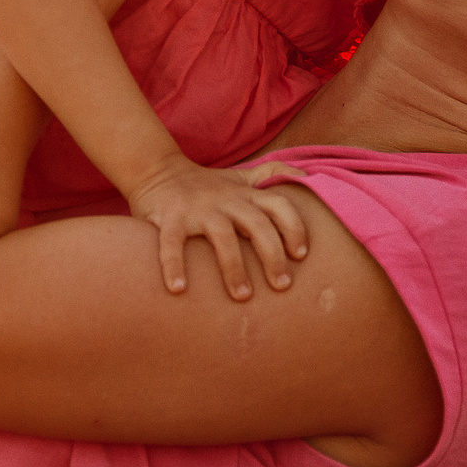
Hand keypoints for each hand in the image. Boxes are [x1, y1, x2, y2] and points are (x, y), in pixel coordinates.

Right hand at [126, 157, 311, 300]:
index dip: (294, 228)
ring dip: (233, 267)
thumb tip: (309, 176)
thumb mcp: (241, 174)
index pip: (279, 205)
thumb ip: (272, 174)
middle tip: (282, 285)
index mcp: (246, 194)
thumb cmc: (207, 183)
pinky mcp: (170, 217)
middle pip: (257, 224)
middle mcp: (226, 200)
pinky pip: (172, 243)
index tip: (301, 255)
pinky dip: (174, 265)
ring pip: (222, 236)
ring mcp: (198, 209)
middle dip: (273, 255)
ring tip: (242, 296)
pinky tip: (178, 289)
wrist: (157, 170)